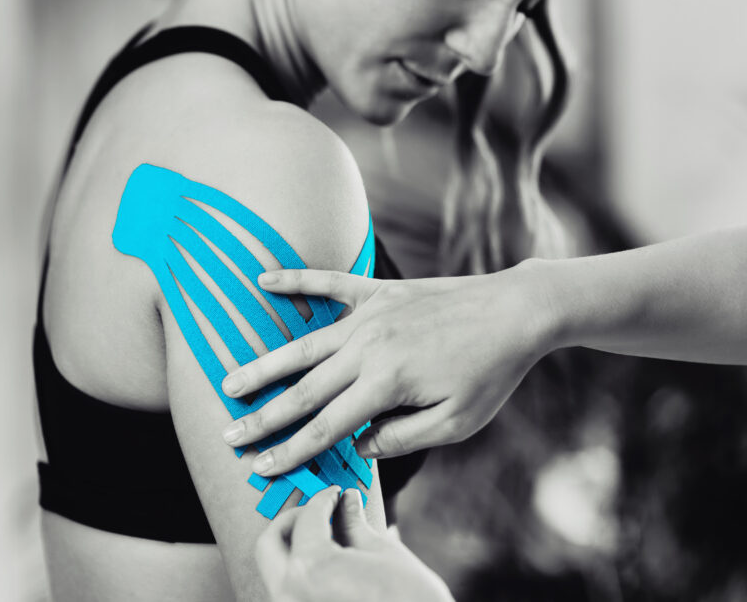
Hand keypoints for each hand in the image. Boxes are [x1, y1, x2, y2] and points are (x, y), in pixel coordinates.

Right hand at [220, 260, 556, 475]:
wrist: (517, 311)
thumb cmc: (491, 373)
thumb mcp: (455, 422)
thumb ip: (401, 438)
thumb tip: (356, 444)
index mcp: (388, 384)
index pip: (327, 426)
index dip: (291, 449)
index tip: (259, 466)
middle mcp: (370, 346)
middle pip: (305, 388)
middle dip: (265, 415)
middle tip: (230, 433)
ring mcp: (372, 314)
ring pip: (306, 343)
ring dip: (266, 364)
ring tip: (229, 382)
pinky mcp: (381, 290)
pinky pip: (330, 283)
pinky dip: (295, 281)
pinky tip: (263, 280)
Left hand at [256, 487, 453, 601]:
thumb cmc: (409, 597)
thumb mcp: (381, 551)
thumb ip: (353, 522)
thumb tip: (347, 501)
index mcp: (310, 569)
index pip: (307, 519)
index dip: (324, 498)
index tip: (337, 493)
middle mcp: (290, 594)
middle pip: (269, 544)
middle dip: (292, 520)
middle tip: (318, 510)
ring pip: (276, 570)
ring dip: (294, 546)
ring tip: (325, 534)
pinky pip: (290, 590)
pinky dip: (302, 570)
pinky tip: (328, 561)